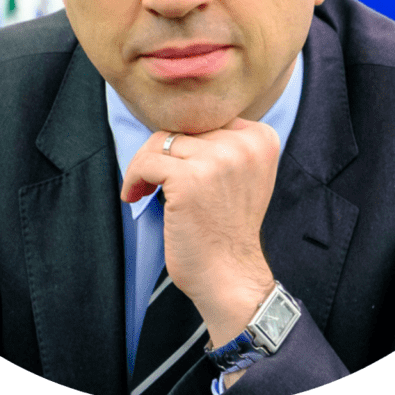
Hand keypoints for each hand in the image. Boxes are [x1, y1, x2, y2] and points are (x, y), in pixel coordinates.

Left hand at [121, 118, 279, 347]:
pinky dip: (134, 178)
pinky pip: (146, 163)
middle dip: (162, 152)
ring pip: (161, 142)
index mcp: (261, 138)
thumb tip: (177, 124)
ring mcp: (217, 159)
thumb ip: (223, 144)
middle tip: (152, 180)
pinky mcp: (188, 178)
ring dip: (144, 164)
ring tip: (143, 189)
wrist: (230, 276)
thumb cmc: (228, 229)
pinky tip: (134, 196)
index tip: (176, 166)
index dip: (186, 142)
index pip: (208, 119)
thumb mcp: (242, 175)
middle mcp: (243, 144)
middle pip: (183, 127)